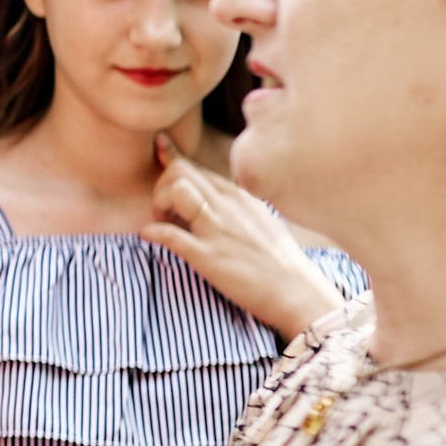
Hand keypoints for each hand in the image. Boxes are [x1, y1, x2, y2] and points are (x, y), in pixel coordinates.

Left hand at [142, 134, 344, 341]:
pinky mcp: (209, 256)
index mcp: (237, 196)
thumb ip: (237, 206)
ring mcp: (217, 229)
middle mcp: (227, 206)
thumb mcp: (260, 220)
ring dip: (158, 202)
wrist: (296, 291)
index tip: (160, 154)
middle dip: (161, 185)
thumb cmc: (279, 260)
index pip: (196, 167)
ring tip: (161, 220)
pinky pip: (172, 235)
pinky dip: (153, 232)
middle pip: (180, 171)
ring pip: (176, 190)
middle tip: (163, 210)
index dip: (173, 165)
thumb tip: (217, 198)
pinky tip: (148, 236)